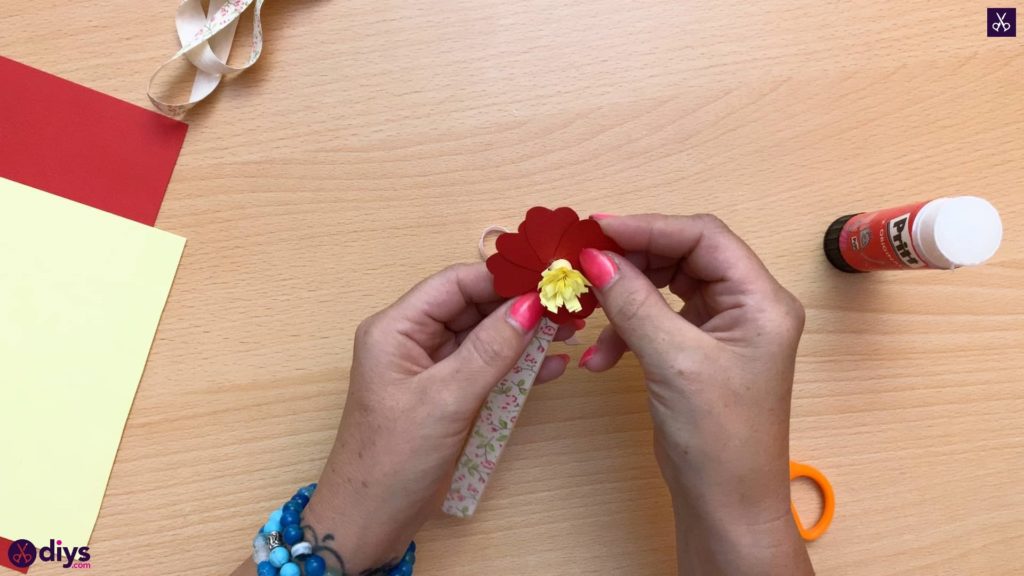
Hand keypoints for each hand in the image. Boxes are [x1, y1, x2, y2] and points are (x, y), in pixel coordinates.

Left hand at [300, 263, 576, 572]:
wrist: (371, 522)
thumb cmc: (392, 460)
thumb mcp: (444, 400)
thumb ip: (490, 350)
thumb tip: (531, 305)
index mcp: (396, 328)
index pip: (454, 284)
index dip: (501, 279)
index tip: (548, 278)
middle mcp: (413, 340)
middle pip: (473, 306)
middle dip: (520, 305)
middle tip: (569, 304)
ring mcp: (432, 369)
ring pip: (485, 336)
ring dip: (525, 334)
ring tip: (571, 329)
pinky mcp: (449, 395)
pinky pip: (488, 368)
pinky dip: (519, 366)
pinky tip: (554, 365)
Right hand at [578, 214, 811, 574]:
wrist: (726, 506)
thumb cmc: (719, 438)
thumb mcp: (674, 361)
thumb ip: (634, 302)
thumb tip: (594, 257)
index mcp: (762, 300)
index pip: (704, 238)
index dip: (649, 227)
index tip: (596, 230)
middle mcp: (747, 306)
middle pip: (683, 255)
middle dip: (631, 259)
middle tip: (582, 261)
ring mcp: (722, 328)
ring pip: (665, 286)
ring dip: (623, 298)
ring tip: (587, 313)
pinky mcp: (698, 351)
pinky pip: (656, 319)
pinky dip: (625, 330)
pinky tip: (600, 356)